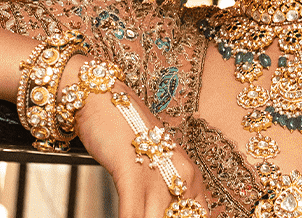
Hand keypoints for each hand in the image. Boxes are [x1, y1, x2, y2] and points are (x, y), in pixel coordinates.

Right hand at [70, 65, 208, 217]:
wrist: (101, 96)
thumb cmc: (126, 131)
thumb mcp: (157, 164)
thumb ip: (167, 192)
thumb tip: (167, 213)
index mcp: (192, 176)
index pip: (200, 215)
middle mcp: (183, 176)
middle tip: (148, 216)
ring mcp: (159, 175)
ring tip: (137, 217)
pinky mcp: (132, 173)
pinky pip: (132, 215)